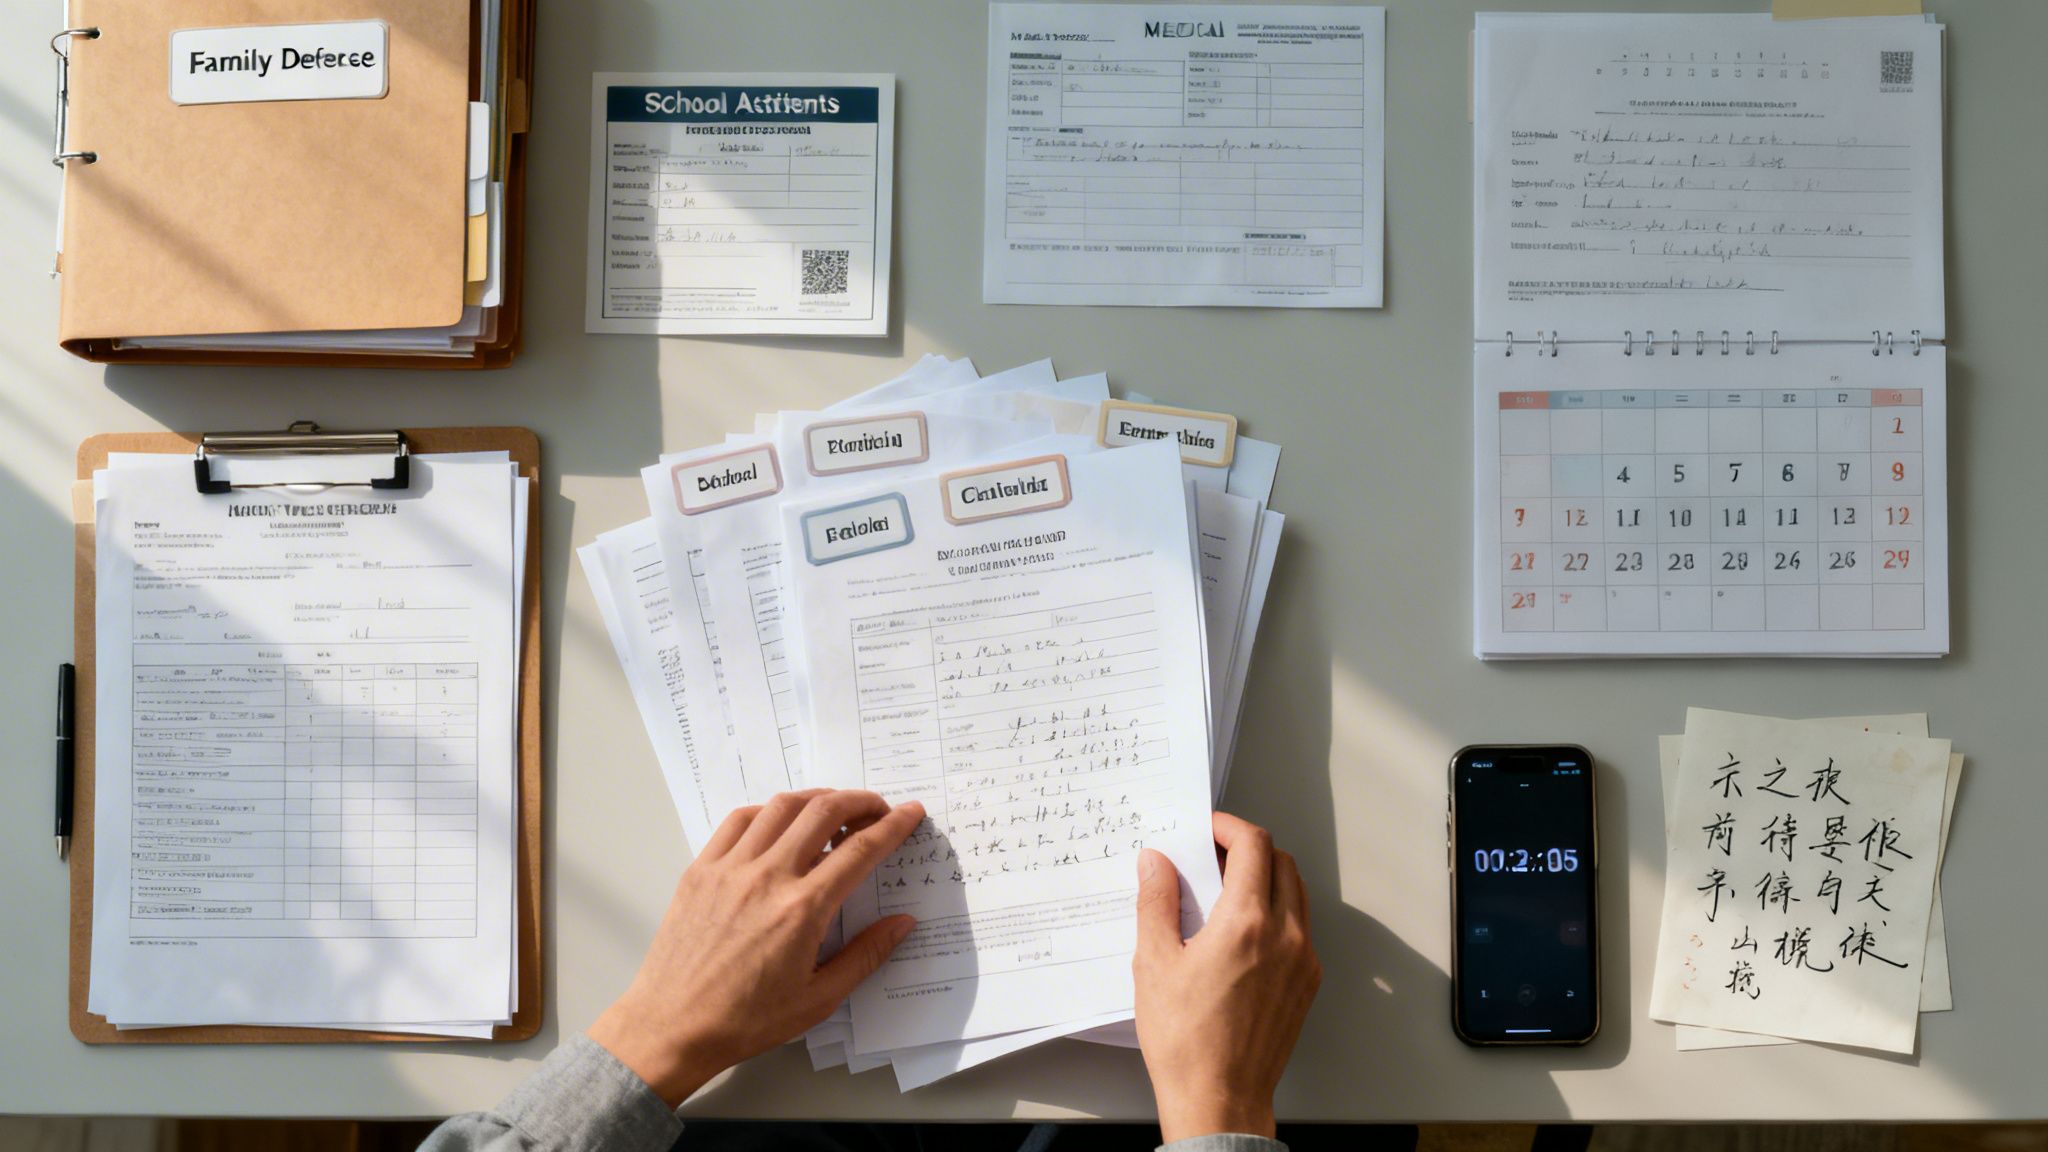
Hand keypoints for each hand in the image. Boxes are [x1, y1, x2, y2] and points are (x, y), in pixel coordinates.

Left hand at [587, 789, 924, 1106]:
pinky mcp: (701, 869)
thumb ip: (866, 955)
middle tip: (877, 808)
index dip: (892, 826)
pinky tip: (781, 823)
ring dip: (816, 798)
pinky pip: (739, 820)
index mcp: (802, 910)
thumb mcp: (818, 999)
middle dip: (859, 801)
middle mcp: (767, 877)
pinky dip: (769, 811)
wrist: (672, 1026)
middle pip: (823, 812)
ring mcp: (730, 868)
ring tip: (834, 810)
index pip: (859, 850)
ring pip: (782, 807)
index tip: (911, 813)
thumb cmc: (746, 1021)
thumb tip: (903, 923)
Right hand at [1133, 813, 1319, 1142]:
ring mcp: (1302, 960)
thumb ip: (1156, 902)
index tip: (1208, 829)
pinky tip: (1245, 930)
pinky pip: (1301, 928)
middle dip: (1249, 847)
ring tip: (1228, 889)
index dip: (1229, 826)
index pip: (1253, 845)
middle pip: (1281, 861)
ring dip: (1267, 877)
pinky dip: (1279, 912)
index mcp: (1245, 923)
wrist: (1220, 1097)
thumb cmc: (1186, 1041)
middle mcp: (1284, 935)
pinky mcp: (1307, 983)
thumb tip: (1155, 863)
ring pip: (1297, 893)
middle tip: (1214, 854)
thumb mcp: (1153, 964)